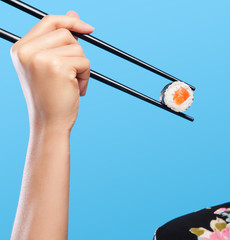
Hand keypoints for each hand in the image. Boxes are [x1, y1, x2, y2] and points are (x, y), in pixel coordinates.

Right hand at [10, 11, 93, 131]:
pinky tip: (75, 90)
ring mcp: (40, 57)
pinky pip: (84, 62)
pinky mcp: (57, 66)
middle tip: (71, 74)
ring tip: (71, 84)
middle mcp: (26, 50)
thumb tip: (74, 13)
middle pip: (65, 33)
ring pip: (77, 48)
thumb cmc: (51, 96)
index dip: (70, 21)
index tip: (88, 28)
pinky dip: (85, 76)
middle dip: (76, 53)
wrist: (49, 122)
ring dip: (82, 67)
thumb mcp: (52, 64)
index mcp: (21, 48)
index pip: (49, 21)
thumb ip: (60, 39)